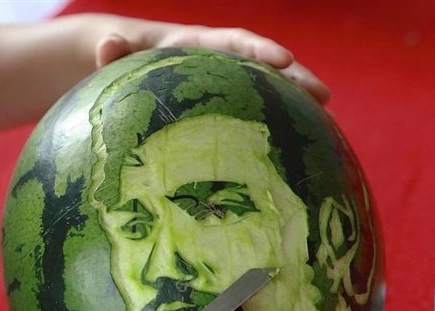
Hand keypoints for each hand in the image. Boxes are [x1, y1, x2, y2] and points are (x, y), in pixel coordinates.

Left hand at [93, 17, 330, 103]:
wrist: (119, 58)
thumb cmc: (115, 57)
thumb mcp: (110, 54)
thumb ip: (112, 52)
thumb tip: (108, 44)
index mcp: (194, 45)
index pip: (232, 42)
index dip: (259, 50)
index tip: (284, 60)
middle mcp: (217, 59)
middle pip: (263, 64)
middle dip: (295, 76)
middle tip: (325, 95)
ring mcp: (223, 81)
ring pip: (265, 87)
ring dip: (294, 101)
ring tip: (326, 123)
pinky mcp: (223, 101)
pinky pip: (253, 107)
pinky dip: (276, 119)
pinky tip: (297, 144)